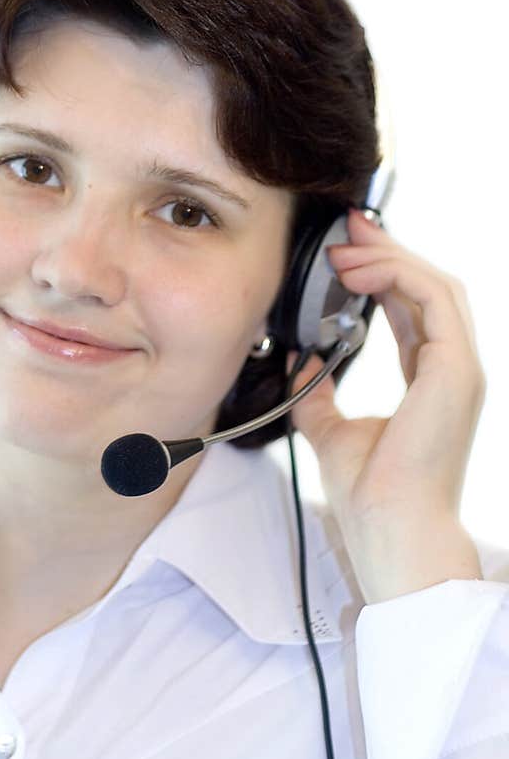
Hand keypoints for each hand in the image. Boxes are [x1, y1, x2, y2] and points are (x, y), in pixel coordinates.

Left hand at [286, 207, 485, 603]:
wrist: (390, 530)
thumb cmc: (372, 494)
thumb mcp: (329, 430)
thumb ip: (317, 394)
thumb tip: (299, 363)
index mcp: (429, 379)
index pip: (411, 306)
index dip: (381, 271)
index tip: (345, 249)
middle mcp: (450, 368)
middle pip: (427, 285)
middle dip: (385, 250)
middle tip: (346, 227)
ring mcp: (460, 368)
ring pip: (435, 284)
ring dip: (388, 256)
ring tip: (344, 246)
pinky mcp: (457, 370)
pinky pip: (434, 299)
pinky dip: (397, 274)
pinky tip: (357, 270)